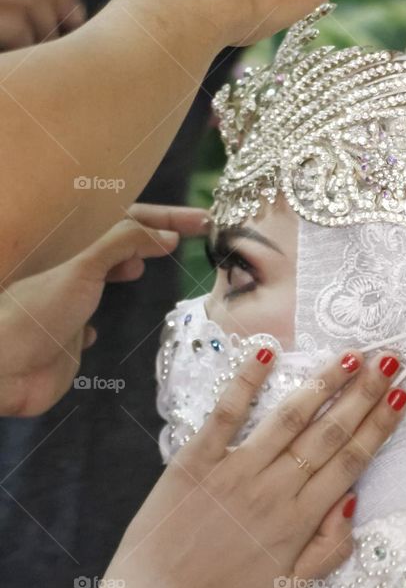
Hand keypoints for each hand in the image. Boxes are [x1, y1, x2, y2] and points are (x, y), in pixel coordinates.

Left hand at [0, 203, 207, 415]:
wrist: (3, 370)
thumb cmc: (36, 313)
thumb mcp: (84, 266)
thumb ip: (125, 243)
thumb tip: (167, 234)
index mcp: (73, 245)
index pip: (128, 218)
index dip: (166, 217)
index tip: (203, 221)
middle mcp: (70, 269)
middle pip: (118, 242)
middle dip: (151, 237)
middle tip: (191, 239)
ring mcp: (68, 302)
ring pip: (103, 277)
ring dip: (126, 268)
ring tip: (145, 269)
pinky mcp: (66, 336)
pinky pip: (88, 320)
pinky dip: (101, 317)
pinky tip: (103, 325)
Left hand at [76, 347, 405, 587]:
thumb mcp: (291, 587)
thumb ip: (331, 549)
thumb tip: (352, 501)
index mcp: (300, 520)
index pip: (350, 461)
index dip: (379, 425)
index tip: (402, 394)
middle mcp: (274, 489)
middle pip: (328, 433)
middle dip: (363, 394)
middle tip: (387, 360)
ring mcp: (235, 470)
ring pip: (289, 418)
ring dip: (322, 383)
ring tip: (349, 356)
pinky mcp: (197, 460)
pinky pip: (226, 414)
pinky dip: (245, 382)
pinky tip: (266, 352)